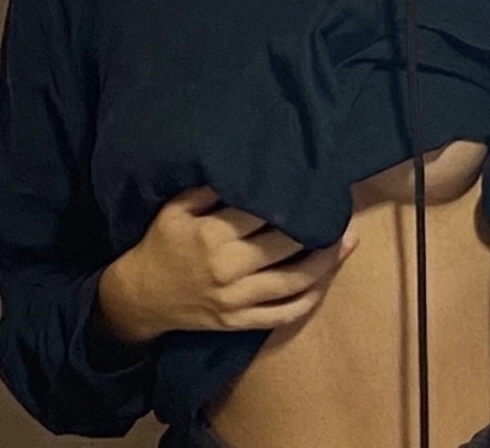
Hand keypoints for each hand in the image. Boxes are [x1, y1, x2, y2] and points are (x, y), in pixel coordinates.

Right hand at [99, 185, 359, 341]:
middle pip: (286, 247)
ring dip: (326, 263)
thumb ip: (210, 188)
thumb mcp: (176, 207)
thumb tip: (247, 167)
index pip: (264, 213)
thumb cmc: (161, 243)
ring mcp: (237, 300)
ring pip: (294, 283)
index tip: (314, 184)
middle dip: (318, 228)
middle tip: (340, 209)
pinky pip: (283, 315)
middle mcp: (228, 268)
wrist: (141, 297)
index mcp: (212, 235)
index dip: (293, 199)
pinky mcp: (241, 322)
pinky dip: (310, 298)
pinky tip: (326, 279)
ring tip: (347, 241)